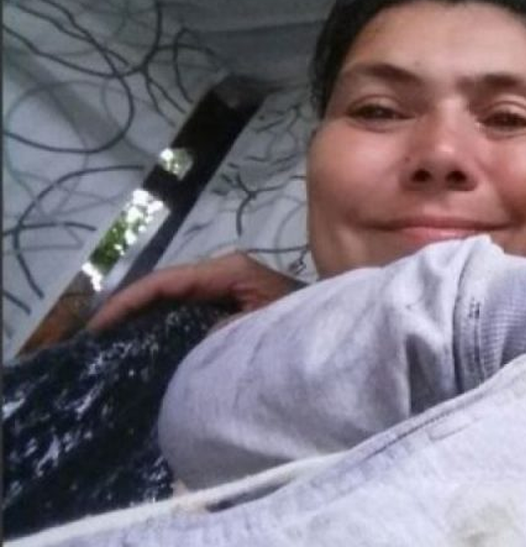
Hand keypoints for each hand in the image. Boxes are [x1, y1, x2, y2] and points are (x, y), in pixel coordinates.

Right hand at [86, 251, 299, 331]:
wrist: (339, 328)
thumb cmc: (306, 322)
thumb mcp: (263, 325)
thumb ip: (225, 333)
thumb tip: (193, 346)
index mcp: (228, 271)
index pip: (166, 281)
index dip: (128, 301)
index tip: (98, 326)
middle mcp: (223, 275)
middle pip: (163, 288)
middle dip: (127, 310)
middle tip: (92, 340)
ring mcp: (227, 290)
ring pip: (172, 301)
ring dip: (141, 320)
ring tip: (107, 345)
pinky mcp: (231, 307)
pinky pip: (188, 314)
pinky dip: (162, 328)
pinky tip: (143, 349)